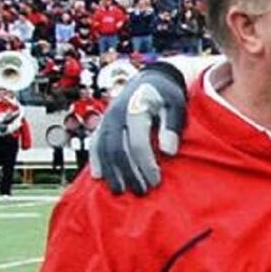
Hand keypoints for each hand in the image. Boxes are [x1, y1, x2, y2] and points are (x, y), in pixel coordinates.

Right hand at [89, 65, 186, 194]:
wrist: (151, 80)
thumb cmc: (167, 96)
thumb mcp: (176, 106)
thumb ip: (172, 127)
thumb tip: (169, 152)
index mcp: (136, 108)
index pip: (137, 142)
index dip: (145, 164)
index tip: (155, 181)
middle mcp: (116, 114)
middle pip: (118, 149)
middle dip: (129, 173)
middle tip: (141, 191)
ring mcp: (106, 119)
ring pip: (103, 149)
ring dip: (111, 172)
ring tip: (120, 191)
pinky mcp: (102, 124)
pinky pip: (94, 144)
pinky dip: (96, 160)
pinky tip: (99, 177)